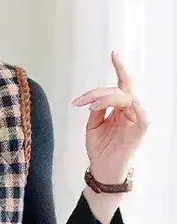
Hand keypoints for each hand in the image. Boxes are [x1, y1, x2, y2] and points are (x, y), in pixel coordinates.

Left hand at [70, 49, 149, 184]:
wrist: (103, 169)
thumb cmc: (100, 149)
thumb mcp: (92, 127)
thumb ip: (96, 110)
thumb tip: (96, 99)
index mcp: (119, 108)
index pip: (120, 85)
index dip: (119, 68)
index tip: (113, 53)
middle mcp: (129, 110)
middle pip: (119, 89)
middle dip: (99, 91)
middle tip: (81, 100)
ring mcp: (136, 118)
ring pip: (125, 97)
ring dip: (105, 98)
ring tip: (90, 107)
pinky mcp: (141, 128)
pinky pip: (139, 111)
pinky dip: (125, 105)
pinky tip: (110, 106)